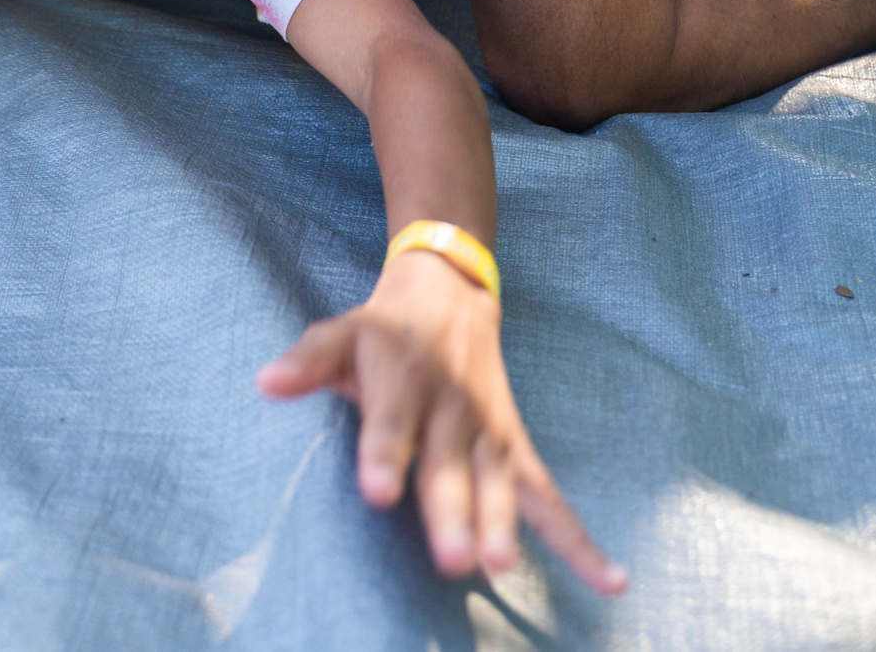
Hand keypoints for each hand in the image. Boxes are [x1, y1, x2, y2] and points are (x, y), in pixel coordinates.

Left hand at [258, 251, 627, 594]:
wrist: (449, 293)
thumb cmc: (383, 330)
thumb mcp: (342, 332)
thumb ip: (308, 361)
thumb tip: (266, 383)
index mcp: (402, 381)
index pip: (391, 424)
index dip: (385, 456)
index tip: (379, 492)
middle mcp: (451, 409)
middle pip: (450, 467)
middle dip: (453, 512)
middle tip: (454, 559)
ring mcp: (489, 433)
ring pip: (499, 484)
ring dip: (503, 525)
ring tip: (502, 567)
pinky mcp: (515, 449)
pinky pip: (551, 498)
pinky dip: (580, 540)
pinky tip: (609, 582)